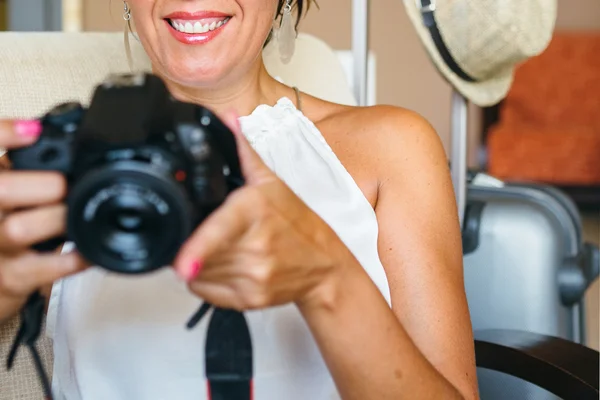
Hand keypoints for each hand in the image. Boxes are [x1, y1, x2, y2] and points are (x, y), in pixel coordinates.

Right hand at [0, 120, 86, 323]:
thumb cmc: (8, 229)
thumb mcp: (10, 190)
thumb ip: (22, 163)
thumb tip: (40, 130)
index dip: (4, 134)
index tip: (34, 131)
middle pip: (1, 190)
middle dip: (42, 184)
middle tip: (65, 187)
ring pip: (17, 229)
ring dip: (57, 219)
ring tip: (74, 215)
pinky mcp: (13, 278)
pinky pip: (46, 267)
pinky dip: (74, 257)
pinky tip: (87, 250)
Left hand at [172, 111, 346, 310]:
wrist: (327, 266)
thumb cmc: (301, 224)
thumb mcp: (274, 182)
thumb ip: (245, 151)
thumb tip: (230, 119)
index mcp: (255, 213)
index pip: (220, 233)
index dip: (196, 251)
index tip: (181, 264)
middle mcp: (256, 248)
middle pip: (200, 253)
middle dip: (191, 245)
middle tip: (208, 233)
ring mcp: (254, 277)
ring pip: (201, 275)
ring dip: (199, 263)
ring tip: (222, 249)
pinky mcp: (251, 300)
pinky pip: (210, 293)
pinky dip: (207, 282)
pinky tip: (226, 267)